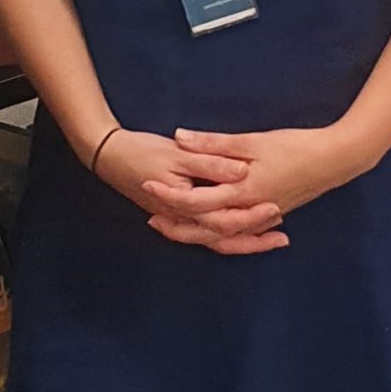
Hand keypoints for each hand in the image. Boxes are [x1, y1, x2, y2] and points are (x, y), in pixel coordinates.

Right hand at [95, 127, 282, 255]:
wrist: (107, 155)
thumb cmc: (141, 152)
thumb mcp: (179, 154)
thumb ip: (212, 162)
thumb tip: (243, 170)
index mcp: (185, 205)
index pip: (225, 223)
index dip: (253, 219)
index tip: (277, 211)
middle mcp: (182, 218)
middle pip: (223, 239)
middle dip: (254, 239)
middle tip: (283, 235)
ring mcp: (177, 219)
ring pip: (214, 239)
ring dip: (242, 239)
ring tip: (271, 235)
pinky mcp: (175, 214)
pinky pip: (204, 231)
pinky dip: (225, 231)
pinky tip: (241, 224)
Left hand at [149, 126, 369, 253]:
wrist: (338, 159)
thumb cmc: (297, 147)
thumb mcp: (253, 141)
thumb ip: (214, 143)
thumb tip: (180, 137)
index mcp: (243, 193)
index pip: (197, 201)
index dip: (170, 195)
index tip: (147, 185)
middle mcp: (250, 211)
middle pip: (206, 229)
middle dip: (178, 227)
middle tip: (152, 221)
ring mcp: (262, 215)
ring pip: (223, 234)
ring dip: (198, 232)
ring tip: (176, 225)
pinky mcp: (272, 213)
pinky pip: (241, 231)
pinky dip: (223, 233)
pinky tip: (212, 227)